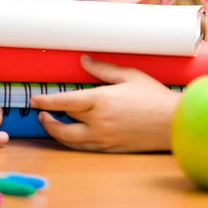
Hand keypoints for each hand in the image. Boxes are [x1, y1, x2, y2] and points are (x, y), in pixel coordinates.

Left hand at [30, 55, 181, 152]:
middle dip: (49, 116)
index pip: (64, 102)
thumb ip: (103, 69)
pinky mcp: (110, 148)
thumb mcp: (129, 76)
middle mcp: (98, 122)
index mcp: (101, 101)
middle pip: (64, 121)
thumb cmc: (154, 96)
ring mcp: (103, 138)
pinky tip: (72, 134)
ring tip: (50, 123)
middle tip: (42, 111)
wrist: (173, 123)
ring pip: (69, 139)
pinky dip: (72, 141)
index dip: (46, 101)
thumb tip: (84, 60)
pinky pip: (84, 147)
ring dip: (56, 132)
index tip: (35, 100)